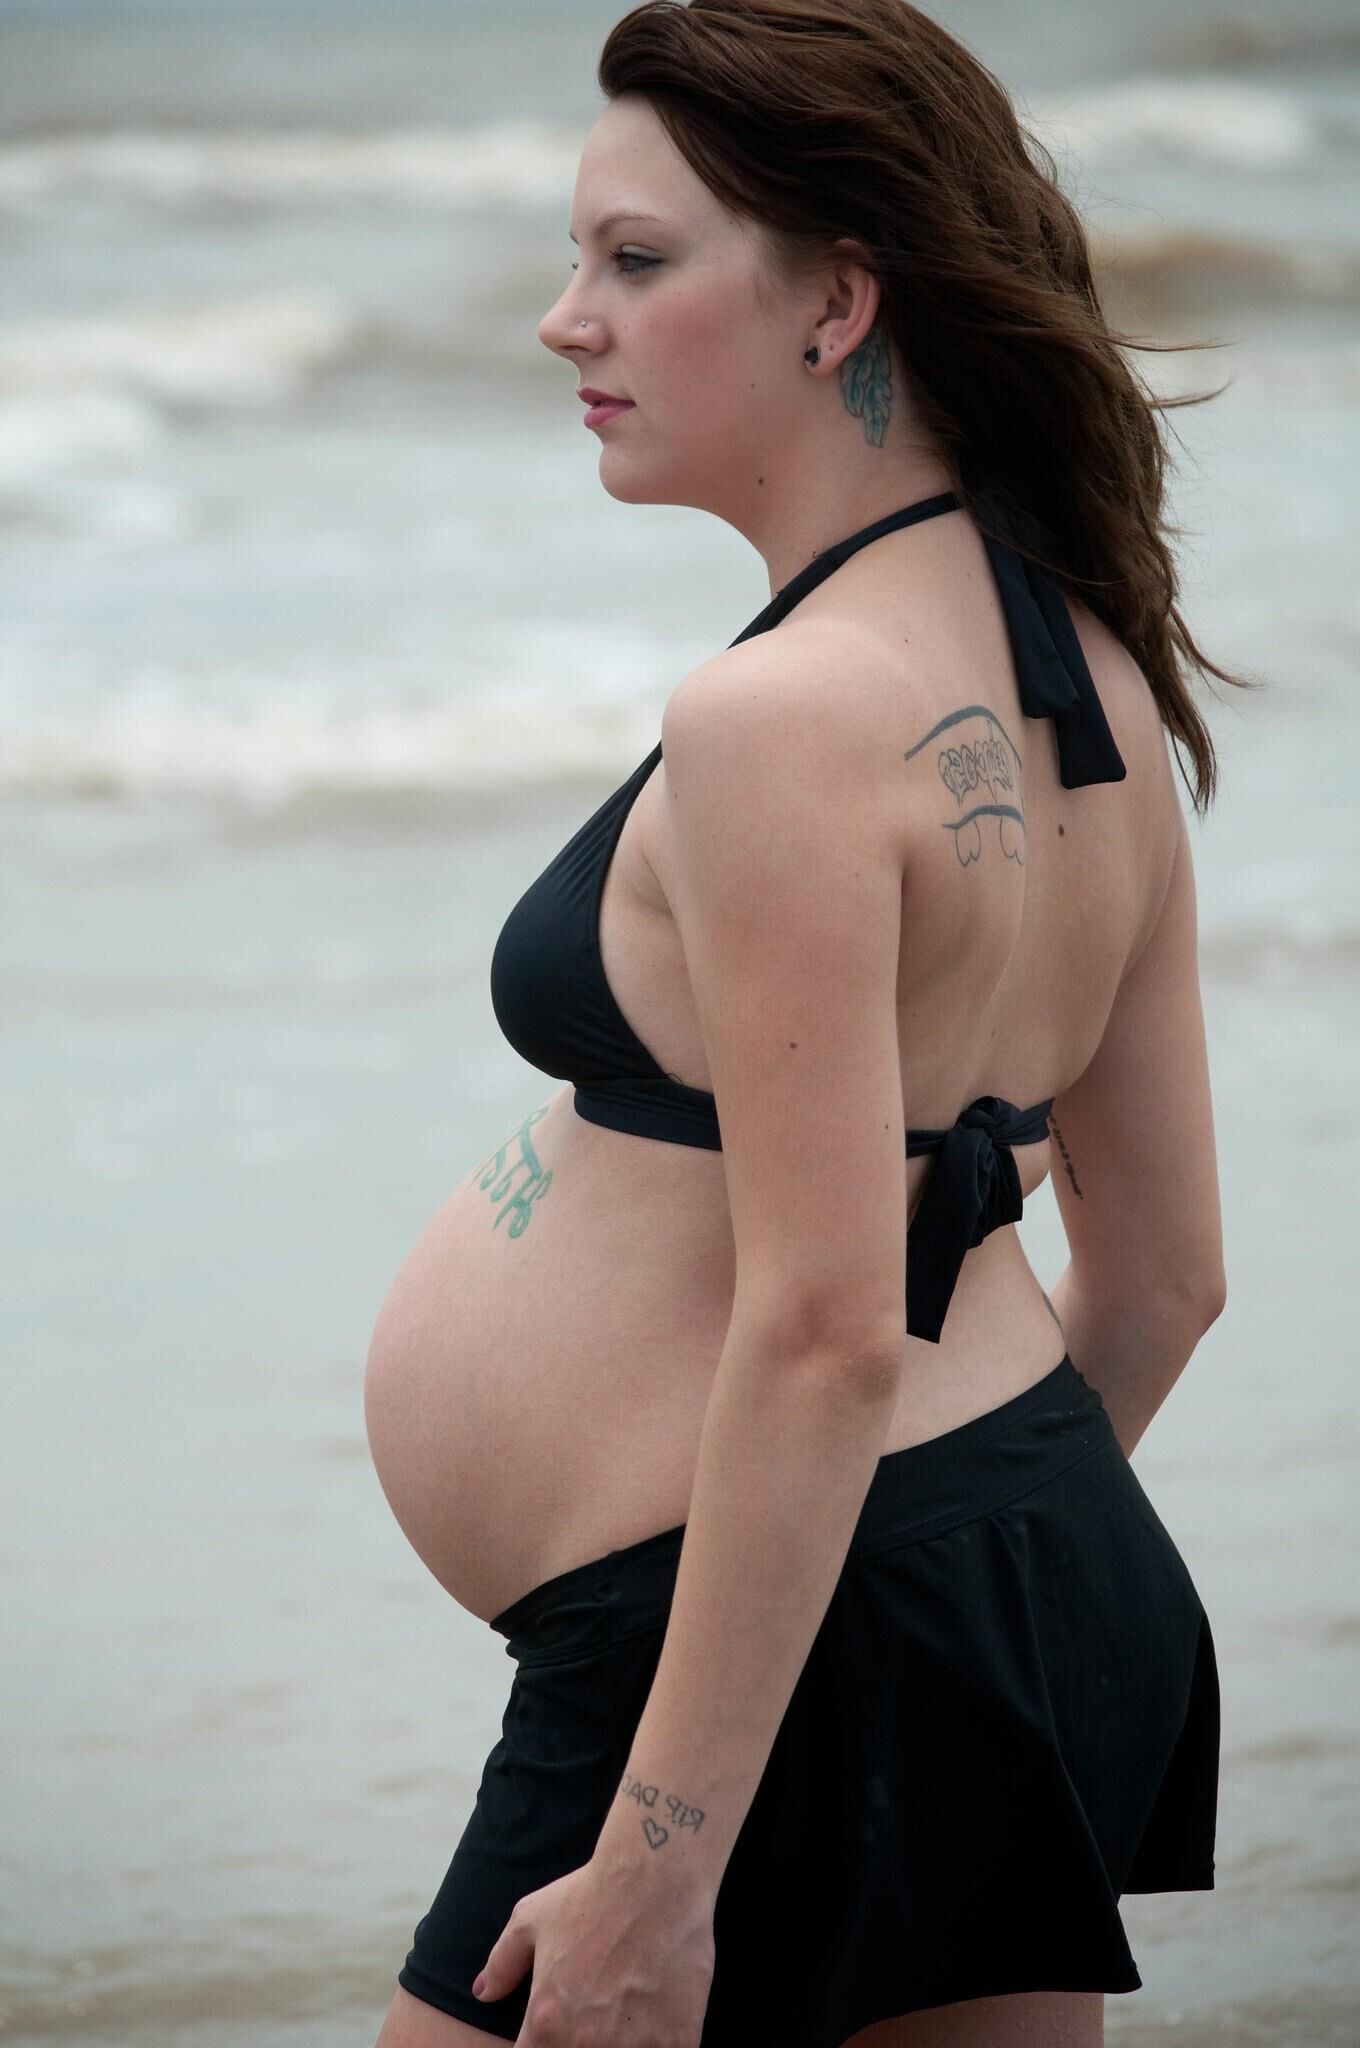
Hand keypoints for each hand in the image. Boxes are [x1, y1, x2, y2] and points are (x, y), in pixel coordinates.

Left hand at [472, 1854, 716, 2046]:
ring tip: (624, 2017)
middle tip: (591, 2020)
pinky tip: (659, 2020)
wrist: (657, 1877)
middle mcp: (587, 2043)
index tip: (549, 2034)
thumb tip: (483, 1992)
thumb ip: (502, 1963)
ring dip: (619, 2046)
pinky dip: (659, 2044)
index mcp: (547, 2023)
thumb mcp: (531, 1919)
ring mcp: (634, 2047)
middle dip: (578, 2045)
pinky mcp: (677, 2043)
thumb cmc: (592, 1893)